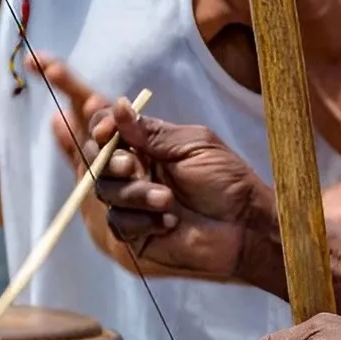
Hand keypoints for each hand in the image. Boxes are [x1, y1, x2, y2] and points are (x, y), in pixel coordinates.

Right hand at [82, 98, 273, 278]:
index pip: (108, 131)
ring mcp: (133, 204)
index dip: (101, 128)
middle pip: (97, 162)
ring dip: (135, 194)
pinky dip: (142, 221)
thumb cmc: (226, 181)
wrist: (244, 225)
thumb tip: (118, 105)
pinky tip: (169, 223)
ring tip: (167, 200)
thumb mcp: (191, 146)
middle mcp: (135, 173)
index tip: (106, 131)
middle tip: (132, 167)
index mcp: (146, 147)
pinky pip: (119, 223)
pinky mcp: (136, 234)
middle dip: (110, 163)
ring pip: (106, 193)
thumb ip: (152, 132)